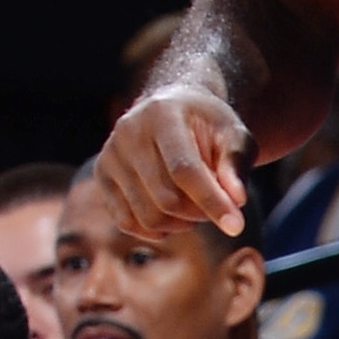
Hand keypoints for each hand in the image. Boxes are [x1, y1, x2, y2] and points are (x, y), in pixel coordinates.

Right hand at [97, 83, 252, 242]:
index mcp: (162, 114)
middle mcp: (128, 132)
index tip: (236, 227)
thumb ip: (236, 164)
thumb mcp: (233, 134)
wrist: (171, 109)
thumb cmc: (207, 125)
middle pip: (166, 198)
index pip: (184, 169)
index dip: (211, 201)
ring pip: (148, 216)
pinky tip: (173, 215)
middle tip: (216, 204)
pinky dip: (155, 230)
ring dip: (180, 223)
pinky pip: (126, 222)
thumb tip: (237, 200)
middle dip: (199, 213)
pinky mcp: (101, 175)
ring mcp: (110, 154)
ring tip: (195, 204)